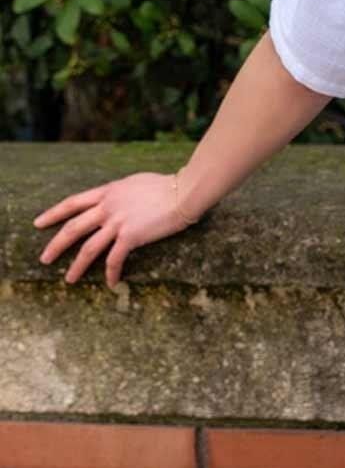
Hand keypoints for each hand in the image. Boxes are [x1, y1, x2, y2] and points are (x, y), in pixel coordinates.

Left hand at [32, 171, 198, 290]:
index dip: (53, 213)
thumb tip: (117, 200)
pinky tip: (110, 283)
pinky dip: (111, 272)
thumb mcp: (134, 183)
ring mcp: (117, 222)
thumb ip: (120, 194)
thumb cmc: (166, 186)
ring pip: (88, 248)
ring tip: (69, 280)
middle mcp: (107, 207)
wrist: (183, 192)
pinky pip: (114, 259)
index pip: (72, 203)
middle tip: (44, 259)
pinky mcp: (131, 236)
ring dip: (76, 266)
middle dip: (56, 245)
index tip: (38, 223)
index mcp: (107, 192)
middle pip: (73, 228)